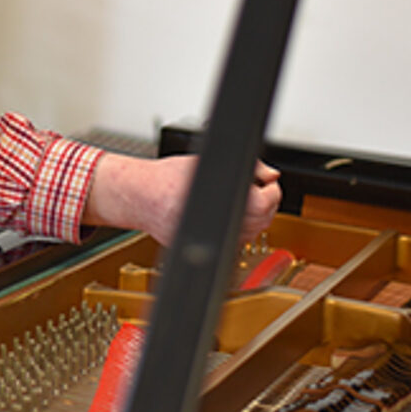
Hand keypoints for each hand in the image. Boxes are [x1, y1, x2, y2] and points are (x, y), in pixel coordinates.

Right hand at [81, 153, 281, 246]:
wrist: (139, 196)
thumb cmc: (166, 177)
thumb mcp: (207, 161)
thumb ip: (245, 166)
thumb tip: (271, 175)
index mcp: (213, 198)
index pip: (263, 203)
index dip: (271, 191)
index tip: (267, 183)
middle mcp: (210, 222)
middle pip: (261, 221)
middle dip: (265, 204)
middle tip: (256, 189)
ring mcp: (206, 240)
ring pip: (252, 234)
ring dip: (255, 218)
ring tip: (239, 201)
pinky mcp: (203, 250)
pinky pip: (235, 243)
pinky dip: (239, 230)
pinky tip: (226, 215)